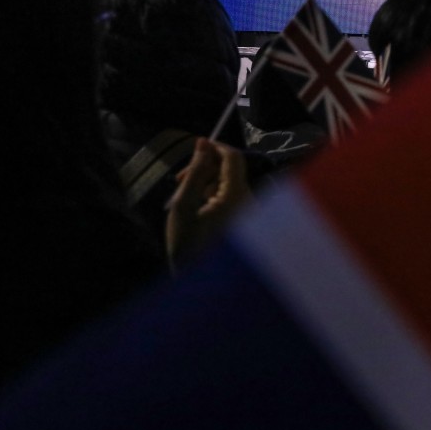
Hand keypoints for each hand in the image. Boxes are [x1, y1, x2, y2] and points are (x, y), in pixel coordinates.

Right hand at [165, 138, 249, 271]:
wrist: (201, 288)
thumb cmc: (188, 247)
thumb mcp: (183, 206)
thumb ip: (194, 171)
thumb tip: (202, 142)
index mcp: (237, 196)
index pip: (233, 156)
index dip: (213, 146)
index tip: (193, 148)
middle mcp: (251, 202)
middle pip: (231, 169)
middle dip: (205, 168)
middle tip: (179, 181)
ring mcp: (251, 213)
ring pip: (231, 183)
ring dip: (208, 183)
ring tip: (186, 200)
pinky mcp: (249, 222)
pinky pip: (234, 197)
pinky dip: (216, 197)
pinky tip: (198, 211)